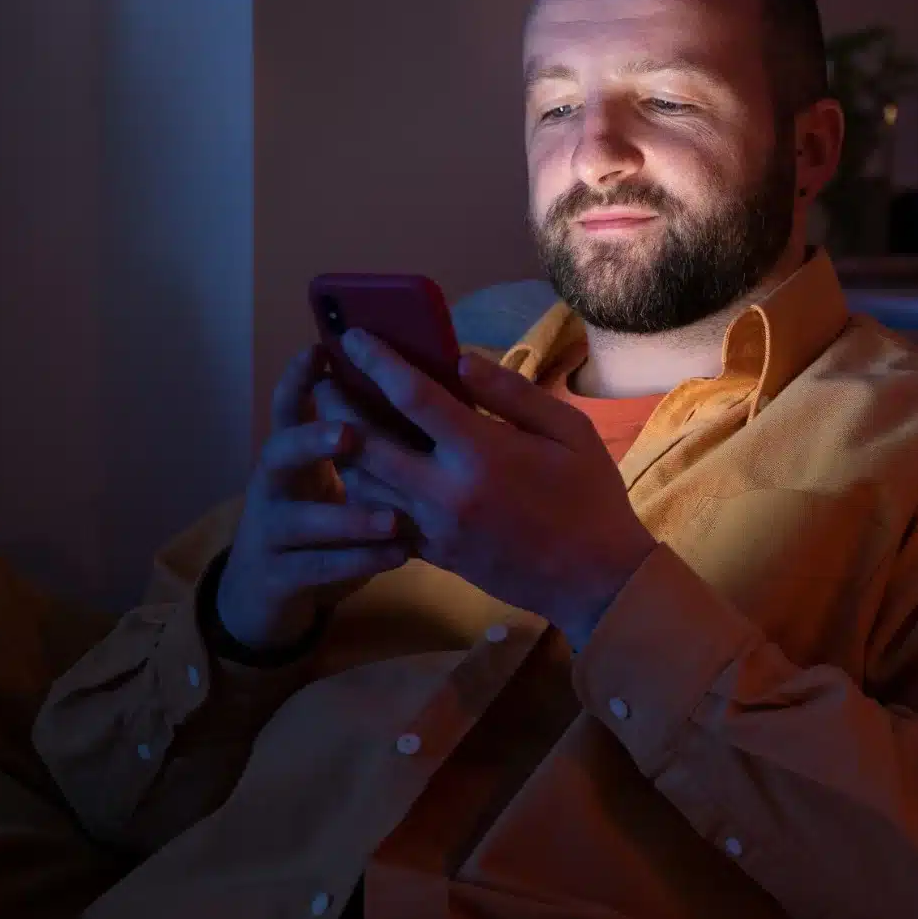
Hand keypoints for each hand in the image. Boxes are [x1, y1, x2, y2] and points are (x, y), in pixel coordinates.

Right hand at [213, 346, 415, 651]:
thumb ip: (355, 443)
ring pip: (300, 520)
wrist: (263, 595)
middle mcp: (271, 486)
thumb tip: (405, 389)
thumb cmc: (315, 523)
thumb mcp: (328, 478)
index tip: (319, 351)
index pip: (287, 407)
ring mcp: (268, 532)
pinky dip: (358, 561)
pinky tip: (398, 557)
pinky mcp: (278, 575)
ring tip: (393, 518)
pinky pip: (317, 567)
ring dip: (347, 516)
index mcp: (289, 455)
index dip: (297, 379)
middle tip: (349, 434)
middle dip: (311, 440)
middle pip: (278, 453)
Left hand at [323, 328, 658, 649]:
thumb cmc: (591, 497)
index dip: (377, 362)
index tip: (354, 338)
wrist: (594, 581)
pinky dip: (364, 491)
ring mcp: (434, 528)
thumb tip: (460, 359)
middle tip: (323, 380)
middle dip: (336, 407)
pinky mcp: (433, 554)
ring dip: (341, 450)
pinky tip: (363, 470)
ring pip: (363, 485)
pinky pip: (380, 520)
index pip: (412, 397)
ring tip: (333, 421)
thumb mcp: (569, 431)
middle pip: (365, 442)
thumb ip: (512, 393)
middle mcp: (446, 491)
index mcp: (482, 453)